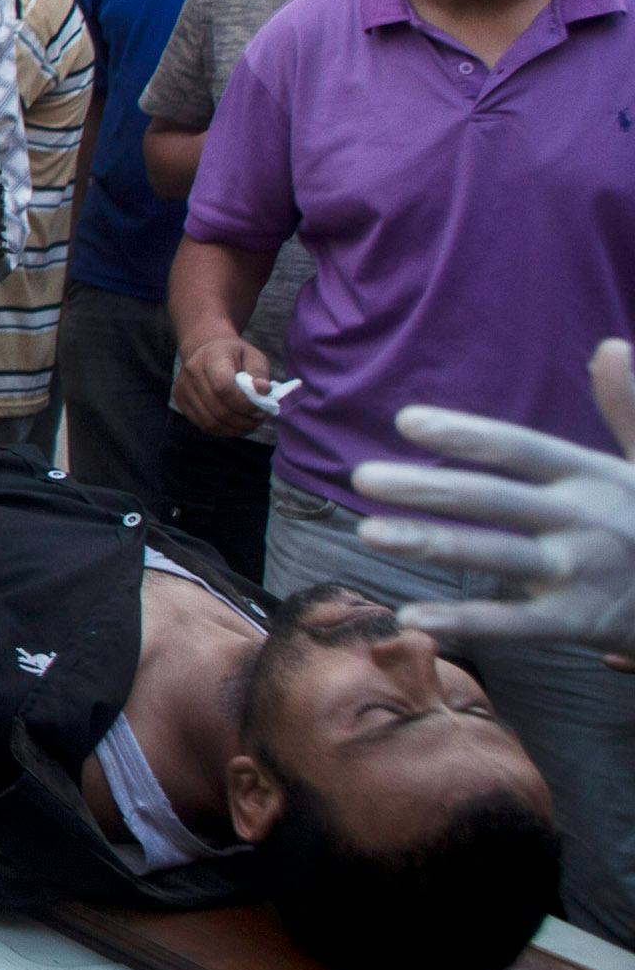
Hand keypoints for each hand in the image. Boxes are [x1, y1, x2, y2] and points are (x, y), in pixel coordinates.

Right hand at [173, 332, 275, 438]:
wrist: (205, 350)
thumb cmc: (235, 355)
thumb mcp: (253, 357)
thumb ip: (259, 374)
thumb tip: (263, 391)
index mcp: (212, 356)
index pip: (223, 387)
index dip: (244, 404)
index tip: (262, 408)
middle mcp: (192, 371)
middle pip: (218, 408)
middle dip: (244, 420)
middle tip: (260, 419)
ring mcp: (182, 387)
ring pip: (210, 422)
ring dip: (235, 428)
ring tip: (250, 423)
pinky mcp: (180, 400)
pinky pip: (203, 425)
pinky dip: (224, 430)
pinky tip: (237, 425)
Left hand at [354, 339, 634, 658]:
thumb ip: (626, 407)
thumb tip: (612, 345)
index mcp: (593, 477)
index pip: (521, 449)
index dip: (467, 435)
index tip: (406, 420)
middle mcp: (584, 521)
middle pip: (495, 500)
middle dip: (428, 489)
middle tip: (361, 478)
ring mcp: (580, 573)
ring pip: (494, 556)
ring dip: (432, 544)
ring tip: (369, 534)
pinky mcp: (578, 622)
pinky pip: (514, 624)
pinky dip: (464, 622)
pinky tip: (413, 618)